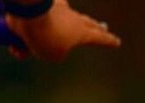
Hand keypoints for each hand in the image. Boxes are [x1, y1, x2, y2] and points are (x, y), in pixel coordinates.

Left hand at [6, 0, 120, 62]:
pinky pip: (51, 10)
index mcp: (81, 33)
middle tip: (104, 28)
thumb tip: (53, 46)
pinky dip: (52, 14)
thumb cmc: (44, 35)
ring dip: (75, 19)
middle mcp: (73, 19)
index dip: (108, 41)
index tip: (117, 42)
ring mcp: (59, 8)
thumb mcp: (54, 55)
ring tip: (79, 19)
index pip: (99, 38)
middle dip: (97, 27)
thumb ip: (58, 54)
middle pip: (88, 23)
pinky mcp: (44, 4)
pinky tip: (51, 10)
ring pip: (71, 15)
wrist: (27, 10)